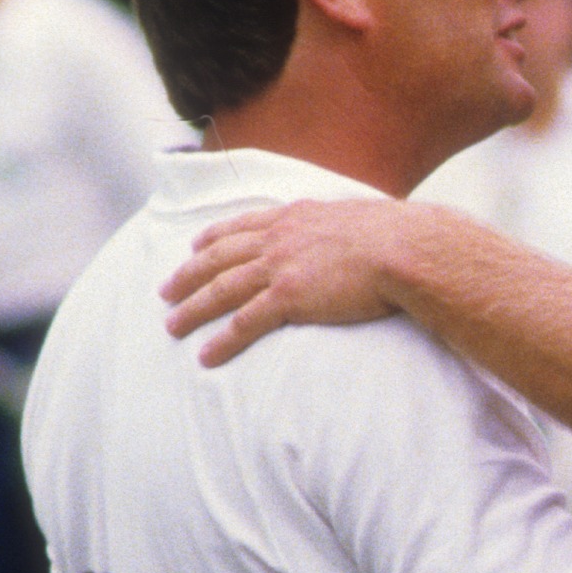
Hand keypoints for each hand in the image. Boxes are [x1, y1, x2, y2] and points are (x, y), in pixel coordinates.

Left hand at [162, 198, 427, 364]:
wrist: (405, 248)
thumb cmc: (397, 237)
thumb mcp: (361, 219)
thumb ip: (342, 228)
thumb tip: (354, 235)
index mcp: (295, 217)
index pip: (242, 226)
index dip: (213, 237)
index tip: (194, 246)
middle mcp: (279, 238)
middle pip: (219, 257)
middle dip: (188, 275)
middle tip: (166, 291)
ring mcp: (280, 267)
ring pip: (222, 290)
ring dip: (193, 309)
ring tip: (172, 326)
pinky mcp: (289, 298)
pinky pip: (244, 323)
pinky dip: (221, 340)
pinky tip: (206, 355)